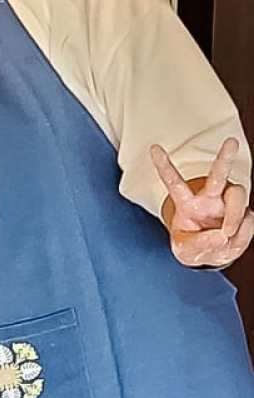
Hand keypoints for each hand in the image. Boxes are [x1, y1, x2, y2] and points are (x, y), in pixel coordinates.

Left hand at [152, 138, 253, 266]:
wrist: (211, 255)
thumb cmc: (192, 246)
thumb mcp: (185, 250)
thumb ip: (198, 244)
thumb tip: (221, 235)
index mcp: (186, 203)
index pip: (173, 182)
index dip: (163, 165)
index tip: (153, 148)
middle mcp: (209, 198)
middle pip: (218, 174)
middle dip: (225, 157)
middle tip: (231, 141)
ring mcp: (229, 204)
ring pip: (238, 195)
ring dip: (235, 215)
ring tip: (227, 233)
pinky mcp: (245, 215)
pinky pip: (248, 220)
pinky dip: (242, 234)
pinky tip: (232, 241)